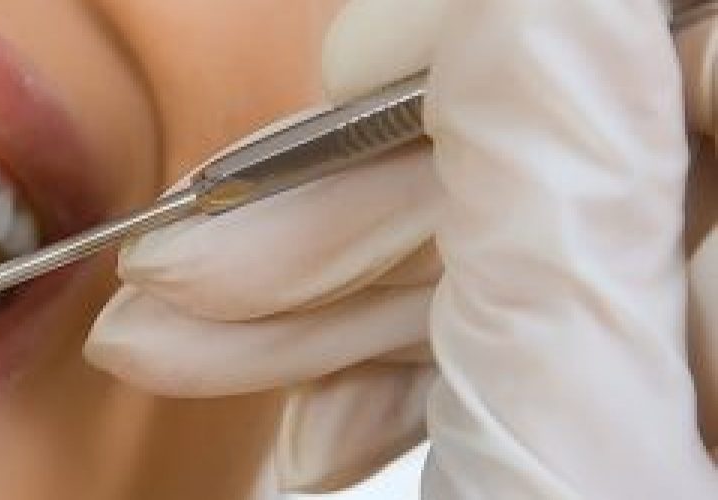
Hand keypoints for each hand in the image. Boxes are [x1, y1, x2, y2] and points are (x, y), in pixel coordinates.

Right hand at [85, 0, 717, 495]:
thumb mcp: (558, 465)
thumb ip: (551, 223)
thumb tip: (514, 6)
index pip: (682, 58)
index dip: (498, 41)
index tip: (344, 79)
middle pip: (564, 163)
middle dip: (345, 210)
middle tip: (191, 266)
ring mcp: (673, 370)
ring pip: (502, 256)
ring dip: (313, 297)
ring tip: (172, 343)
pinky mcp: (605, 417)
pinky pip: (494, 343)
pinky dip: (368, 367)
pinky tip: (292, 408)